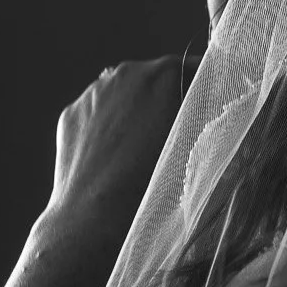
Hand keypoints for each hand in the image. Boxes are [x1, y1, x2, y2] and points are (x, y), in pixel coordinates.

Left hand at [42, 55, 194, 252]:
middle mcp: (125, 73)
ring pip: (123, 94)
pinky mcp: (71, 113)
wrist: (94, 219)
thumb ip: (206, 120)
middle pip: (155, 78)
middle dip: (167, 98)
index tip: (213, 104)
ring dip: (135, 111)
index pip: (194, 68)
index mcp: (162, 74)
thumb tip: (214, 111)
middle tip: (175, 134)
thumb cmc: (152, 187)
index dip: (206, 87)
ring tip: (140, 151)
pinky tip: (113, 158)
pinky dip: (107, 128)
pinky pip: (97, 113)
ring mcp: (92, 92)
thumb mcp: (194, 151)